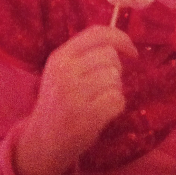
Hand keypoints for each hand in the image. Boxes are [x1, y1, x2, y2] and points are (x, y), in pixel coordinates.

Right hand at [14, 25, 137, 174]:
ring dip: (114, 90)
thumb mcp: (62, 71)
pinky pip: (118, 100)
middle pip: (110, 56)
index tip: (132, 50)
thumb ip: (86, 54)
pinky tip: (102, 113)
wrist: (43, 141)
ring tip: (98, 101)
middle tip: (104, 85)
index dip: (121, 38)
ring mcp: (74, 94)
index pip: (97, 33)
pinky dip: (116, 107)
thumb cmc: (60, 102)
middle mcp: (65, 71)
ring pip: (115, 79)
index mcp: (60, 56)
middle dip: (115, 70)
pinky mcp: (86, 116)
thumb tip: (121, 42)